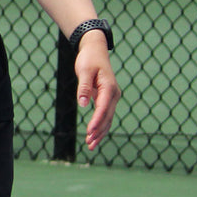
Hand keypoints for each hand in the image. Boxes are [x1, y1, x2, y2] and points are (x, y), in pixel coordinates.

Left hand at [74, 33, 120, 148]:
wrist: (95, 50)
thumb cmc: (88, 59)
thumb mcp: (83, 71)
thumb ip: (84, 87)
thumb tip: (83, 104)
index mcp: (109, 88)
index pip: (103, 108)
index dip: (96, 121)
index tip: (90, 132)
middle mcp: (113, 95)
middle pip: (107, 117)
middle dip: (98, 131)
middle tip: (89, 144)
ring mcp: (111, 97)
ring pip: (107, 119)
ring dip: (100, 132)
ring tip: (90, 145)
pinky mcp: (107, 98)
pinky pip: (105, 115)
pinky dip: (100, 125)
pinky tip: (94, 135)